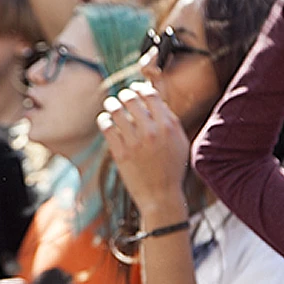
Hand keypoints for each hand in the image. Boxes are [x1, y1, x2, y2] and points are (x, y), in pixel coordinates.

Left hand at [97, 83, 189, 211]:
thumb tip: (156, 101)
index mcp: (168, 126)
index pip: (150, 95)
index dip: (140, 88)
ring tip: (110, 105)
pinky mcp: (120, 153)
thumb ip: (171, 121)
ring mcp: (135, 142)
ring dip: (111, 105)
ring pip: (116, 111)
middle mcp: (151, 131)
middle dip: (123, 95)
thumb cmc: (172, 168)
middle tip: (120, 97)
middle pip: (131, 100)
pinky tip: (105, 120)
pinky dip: (104, 120)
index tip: (135, 89)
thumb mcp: (180, 142)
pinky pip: (107, 127)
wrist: (161, 196)